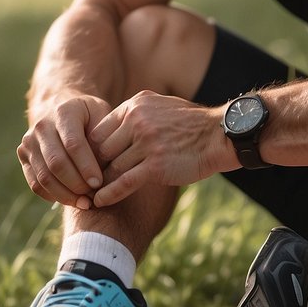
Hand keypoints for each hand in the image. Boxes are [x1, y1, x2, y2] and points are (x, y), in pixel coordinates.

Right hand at [17, 95, 111, 207]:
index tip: (99, 184)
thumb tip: (105, 169)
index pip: (73, 144)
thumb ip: (105, 138)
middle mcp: (42, 125)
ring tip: (85, 203)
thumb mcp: (103, 116)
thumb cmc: (90, 116)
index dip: (86, 167)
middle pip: (56, 163)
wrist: (61, 107)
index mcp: (64, 111)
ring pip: (44, 177)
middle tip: (94, 197)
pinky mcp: (23, 156)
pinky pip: (35, 184)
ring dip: (65, 195)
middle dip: (77, 184)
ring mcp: (29, 141)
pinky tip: (72, 200)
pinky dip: (54, 196)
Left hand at [89, 91, 228, 206]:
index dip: (93, 149)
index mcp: (136, 105)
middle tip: (86, 182)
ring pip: (112, 167)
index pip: (100, 129)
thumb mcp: (162, 106)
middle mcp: (138, 121)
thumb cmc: (193, 125)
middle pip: (102, 149)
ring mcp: (146, 143)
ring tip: (90, 195)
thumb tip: (117, 125)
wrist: (221, 136)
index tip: (91, 164)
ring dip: (101, 183)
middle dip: (95, 167)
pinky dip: (109, 194)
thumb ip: (138, 113)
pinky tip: (100, 202)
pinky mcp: (155, 165)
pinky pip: (123, 182)